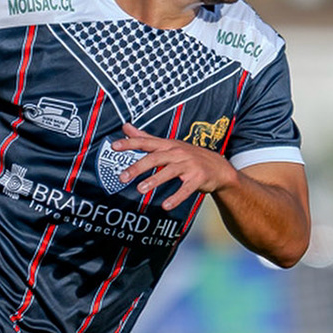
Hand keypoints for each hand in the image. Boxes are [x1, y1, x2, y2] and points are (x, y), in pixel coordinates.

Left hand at [107, 123, 236, 209]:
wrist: (218, 168)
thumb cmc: (187, 156)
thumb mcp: (167, 145)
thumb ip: (145, 138)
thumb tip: (125, 127)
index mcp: (168, 145)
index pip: (146, 142)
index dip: (130, 143)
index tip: (114, 146)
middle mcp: (177, 153)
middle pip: (155, 158)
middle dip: (138, 167)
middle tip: (122, 177)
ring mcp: (189, 165)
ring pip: (170, 172)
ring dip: (154, 180)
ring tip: (140, 189)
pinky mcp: (198, 178)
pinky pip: (186, 189)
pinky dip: (176, 197)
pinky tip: (166, 205)